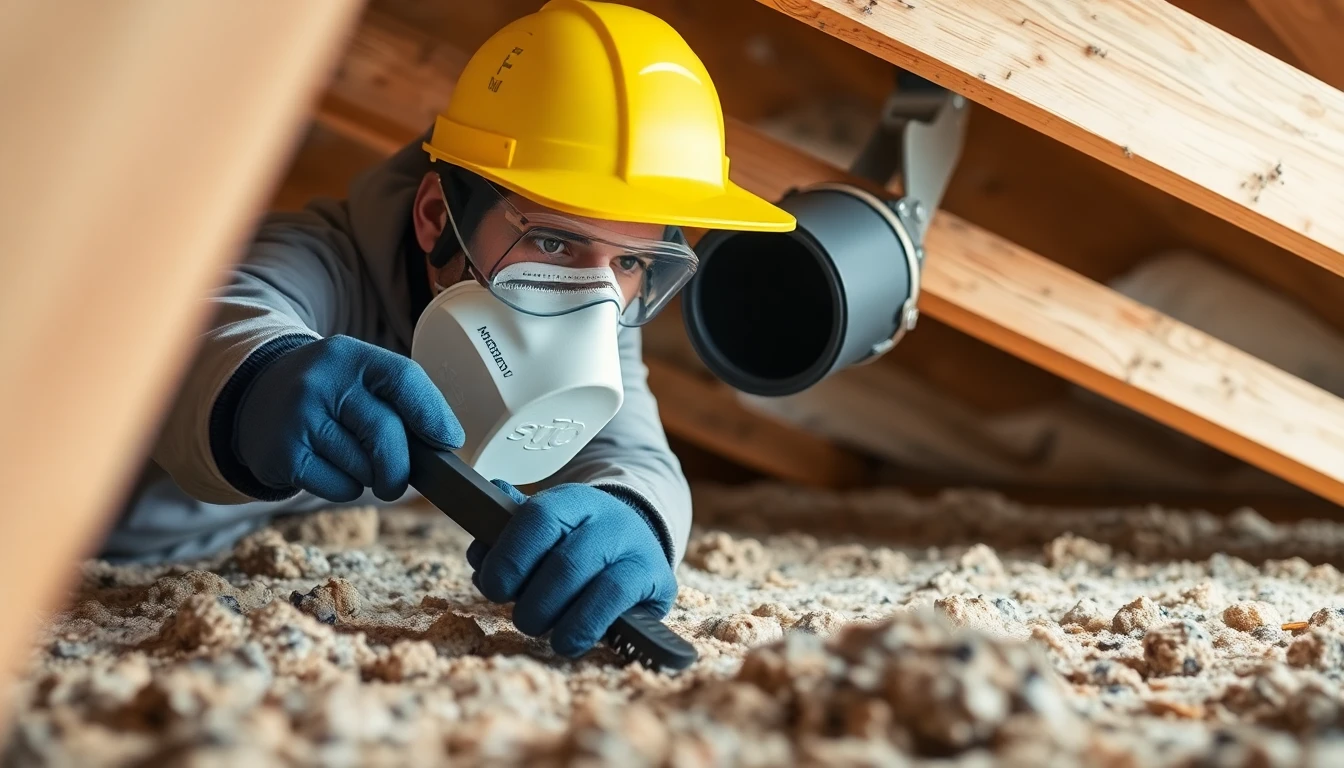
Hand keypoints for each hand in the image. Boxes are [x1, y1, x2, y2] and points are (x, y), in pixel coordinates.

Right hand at [234, 334, 463, 501]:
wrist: (254, 397)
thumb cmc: (329, 394)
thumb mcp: (358, 377)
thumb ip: (398, 401)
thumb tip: (444, 445)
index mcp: (350, 356)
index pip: (403, 379)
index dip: (433, 413)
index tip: (449, 440)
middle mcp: (321, 382)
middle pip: (386, 433)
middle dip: (401, 467)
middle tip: (399, 479)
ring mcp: (297, 418)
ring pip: (364, 468)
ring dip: (370, 476)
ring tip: (349, 458)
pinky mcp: (283, 455)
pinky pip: (340, 488)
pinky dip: (346, 488)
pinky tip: (328, 467)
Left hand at [467, 482, 676, 657]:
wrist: (636, 546)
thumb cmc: (575, 547)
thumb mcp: (544, 535)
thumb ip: (506, 540)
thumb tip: (479, 550)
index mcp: (572, 500)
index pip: (537, 518)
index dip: (509, 557)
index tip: (493, 586)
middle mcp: (608, 518)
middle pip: (562, 562)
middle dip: (532, 602)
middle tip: (523, 618)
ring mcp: (636, 547)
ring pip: (586, 583)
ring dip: (553, 618)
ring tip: (542, 630)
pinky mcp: (656, 578)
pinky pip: (614, 603)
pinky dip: (584, 627)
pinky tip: (569, 640)